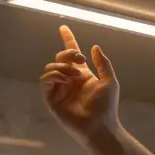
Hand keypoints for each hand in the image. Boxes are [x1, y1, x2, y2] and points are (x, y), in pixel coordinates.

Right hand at [40, 25, 119, 145]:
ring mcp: (59, 89)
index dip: (68, 40)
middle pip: (60, 57)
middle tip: (80, 59)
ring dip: (63, 66)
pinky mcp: (52, 99)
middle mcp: (69, 80)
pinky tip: (65, 80)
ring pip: (51, 67)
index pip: (72, 54)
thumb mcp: (109, 81)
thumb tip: (94, 47)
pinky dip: (54, 76)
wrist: (100, 126)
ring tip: (75, 75)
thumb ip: (103, 63)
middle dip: (68, 53)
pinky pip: (45, 81)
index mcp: (82, 74)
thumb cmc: (106, 106)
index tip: (63, 28)